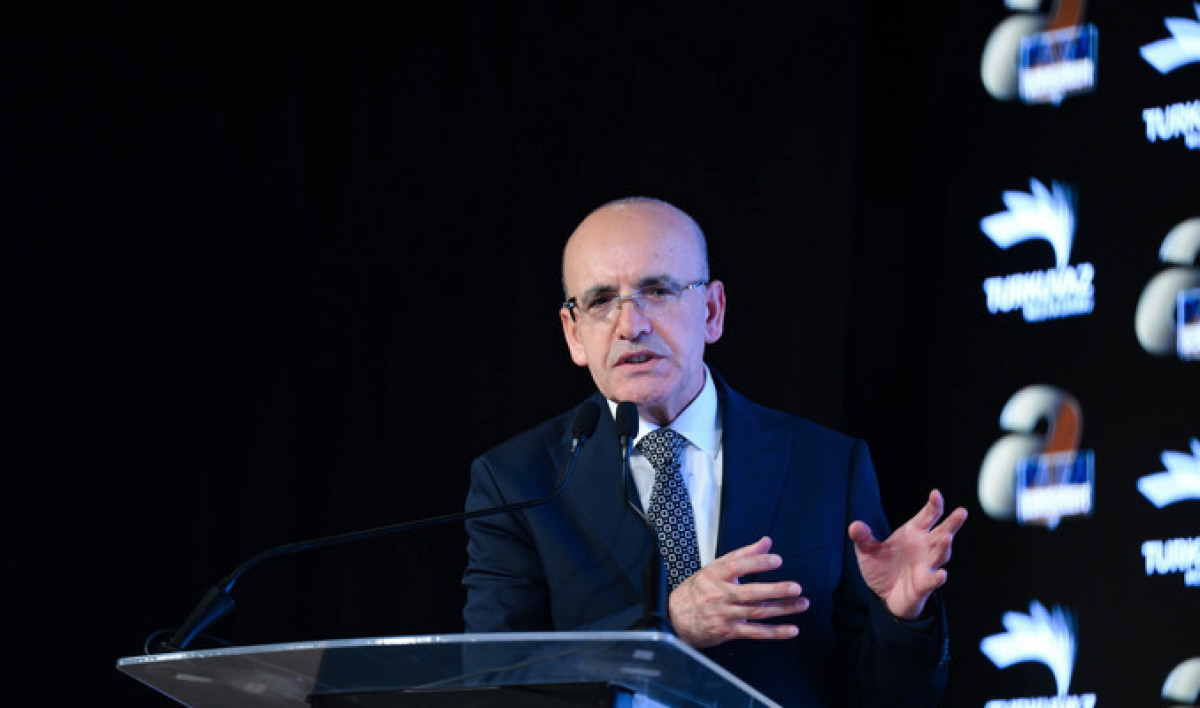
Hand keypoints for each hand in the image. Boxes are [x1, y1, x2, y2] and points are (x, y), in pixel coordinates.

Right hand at [668, 536, 808, 648]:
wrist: (676, 618)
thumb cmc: (698, 590)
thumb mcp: (715, 568)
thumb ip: (742, 554)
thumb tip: (766, 542)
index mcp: (715, 574)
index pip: (737, 565)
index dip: (757, 562)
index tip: (776, 560)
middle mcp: (719, 595)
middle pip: (749, 592)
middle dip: (774, 590)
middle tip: (795, 587)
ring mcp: (724, 614)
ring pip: (756, 612)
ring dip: (782, 609)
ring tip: (802, 603)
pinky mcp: (729, 631)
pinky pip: (755, 632)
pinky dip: (775, 632)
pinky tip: (791, 629)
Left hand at [848, 489, 967, 620]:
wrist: (884, 596)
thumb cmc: (882, 568)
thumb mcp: (867, 551)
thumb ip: (863, 538)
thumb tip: (854, 526)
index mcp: (913, 533)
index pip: (927, 516)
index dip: (934, 505)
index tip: (936, 493)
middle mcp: (924, 548)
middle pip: (942, 532)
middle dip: (952, 523)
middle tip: (962, 512)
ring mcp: (926, 566)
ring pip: (940, 555)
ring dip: (944, 547)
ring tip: (947, 538)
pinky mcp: (923, 585)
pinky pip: (932, 580)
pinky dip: (937, 578)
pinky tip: (942, 574)